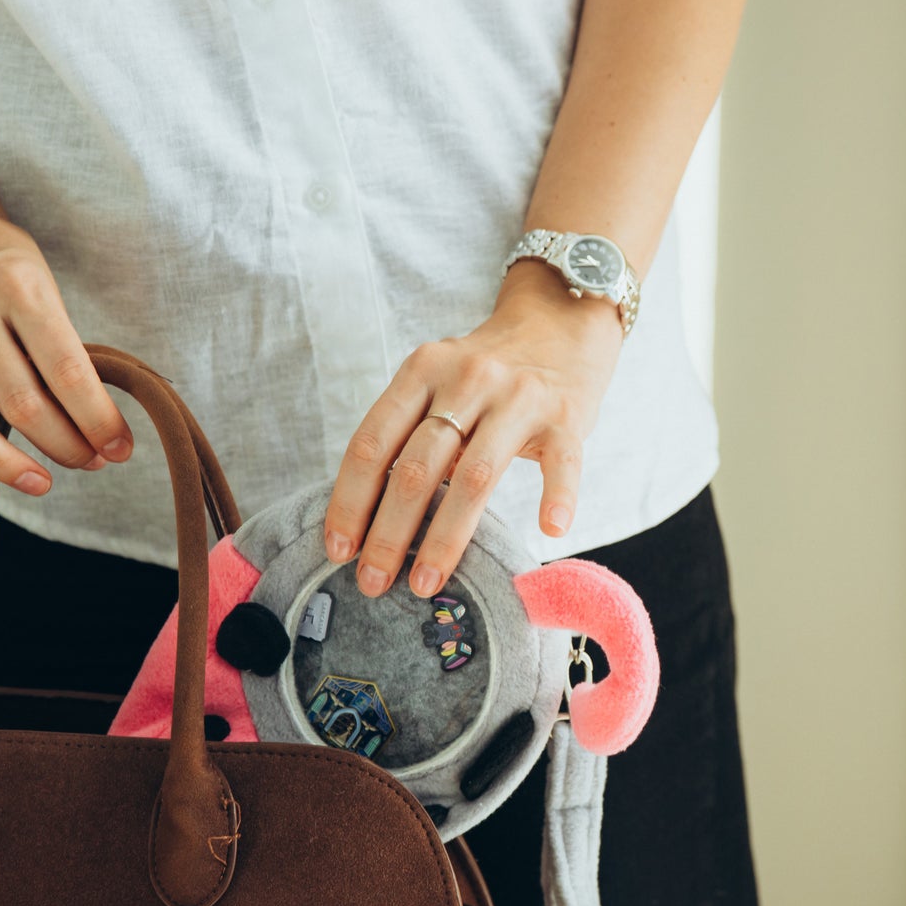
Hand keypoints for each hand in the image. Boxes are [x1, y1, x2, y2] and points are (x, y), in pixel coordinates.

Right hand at [0, 198, 133, 494]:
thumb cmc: (4, 263)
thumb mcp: (47, 287)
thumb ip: (64, 350)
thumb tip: (98, 426)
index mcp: (18, 288)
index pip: (66, 372)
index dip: (98, 420)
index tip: (120, 449)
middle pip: (19, 402)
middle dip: (65, 444)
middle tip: (91, 462)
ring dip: (2, 462)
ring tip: (41, 483)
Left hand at [324, 260, 624, 598]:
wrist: (560, 323)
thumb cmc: (487, 372)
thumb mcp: (438, 383)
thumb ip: (409, 431)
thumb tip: (367, 516)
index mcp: (422, 371)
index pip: (373, 443)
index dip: (349, 501)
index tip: (338, 550)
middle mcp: (466, 379)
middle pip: (416, 467)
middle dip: (388, 533)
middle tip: (372, 583)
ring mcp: (518, 396)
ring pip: (474, 476)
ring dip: (445, 538)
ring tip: (426, 581)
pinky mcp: (567, 415)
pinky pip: (562, 463)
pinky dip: (557, 497)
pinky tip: (548, 533)